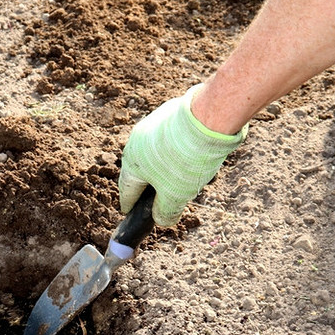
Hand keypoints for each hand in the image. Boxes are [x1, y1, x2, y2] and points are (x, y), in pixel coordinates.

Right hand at [118, 85, 246, 225]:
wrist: (208, 117)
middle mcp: (136, 141)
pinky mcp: (169, 114)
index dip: (130, 205)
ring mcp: (152, 124)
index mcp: (132, 162)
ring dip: (166, 168)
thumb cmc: (186, 159)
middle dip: (151, 186)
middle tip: (162, 198)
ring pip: (156, 154)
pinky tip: (192, 156)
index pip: (126, 190)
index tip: (130, 213)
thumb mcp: (176, 194)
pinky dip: (176, 152)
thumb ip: (165, 211)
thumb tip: (161, 220)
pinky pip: (168, 140)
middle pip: (141, 171)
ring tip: (184, 177)